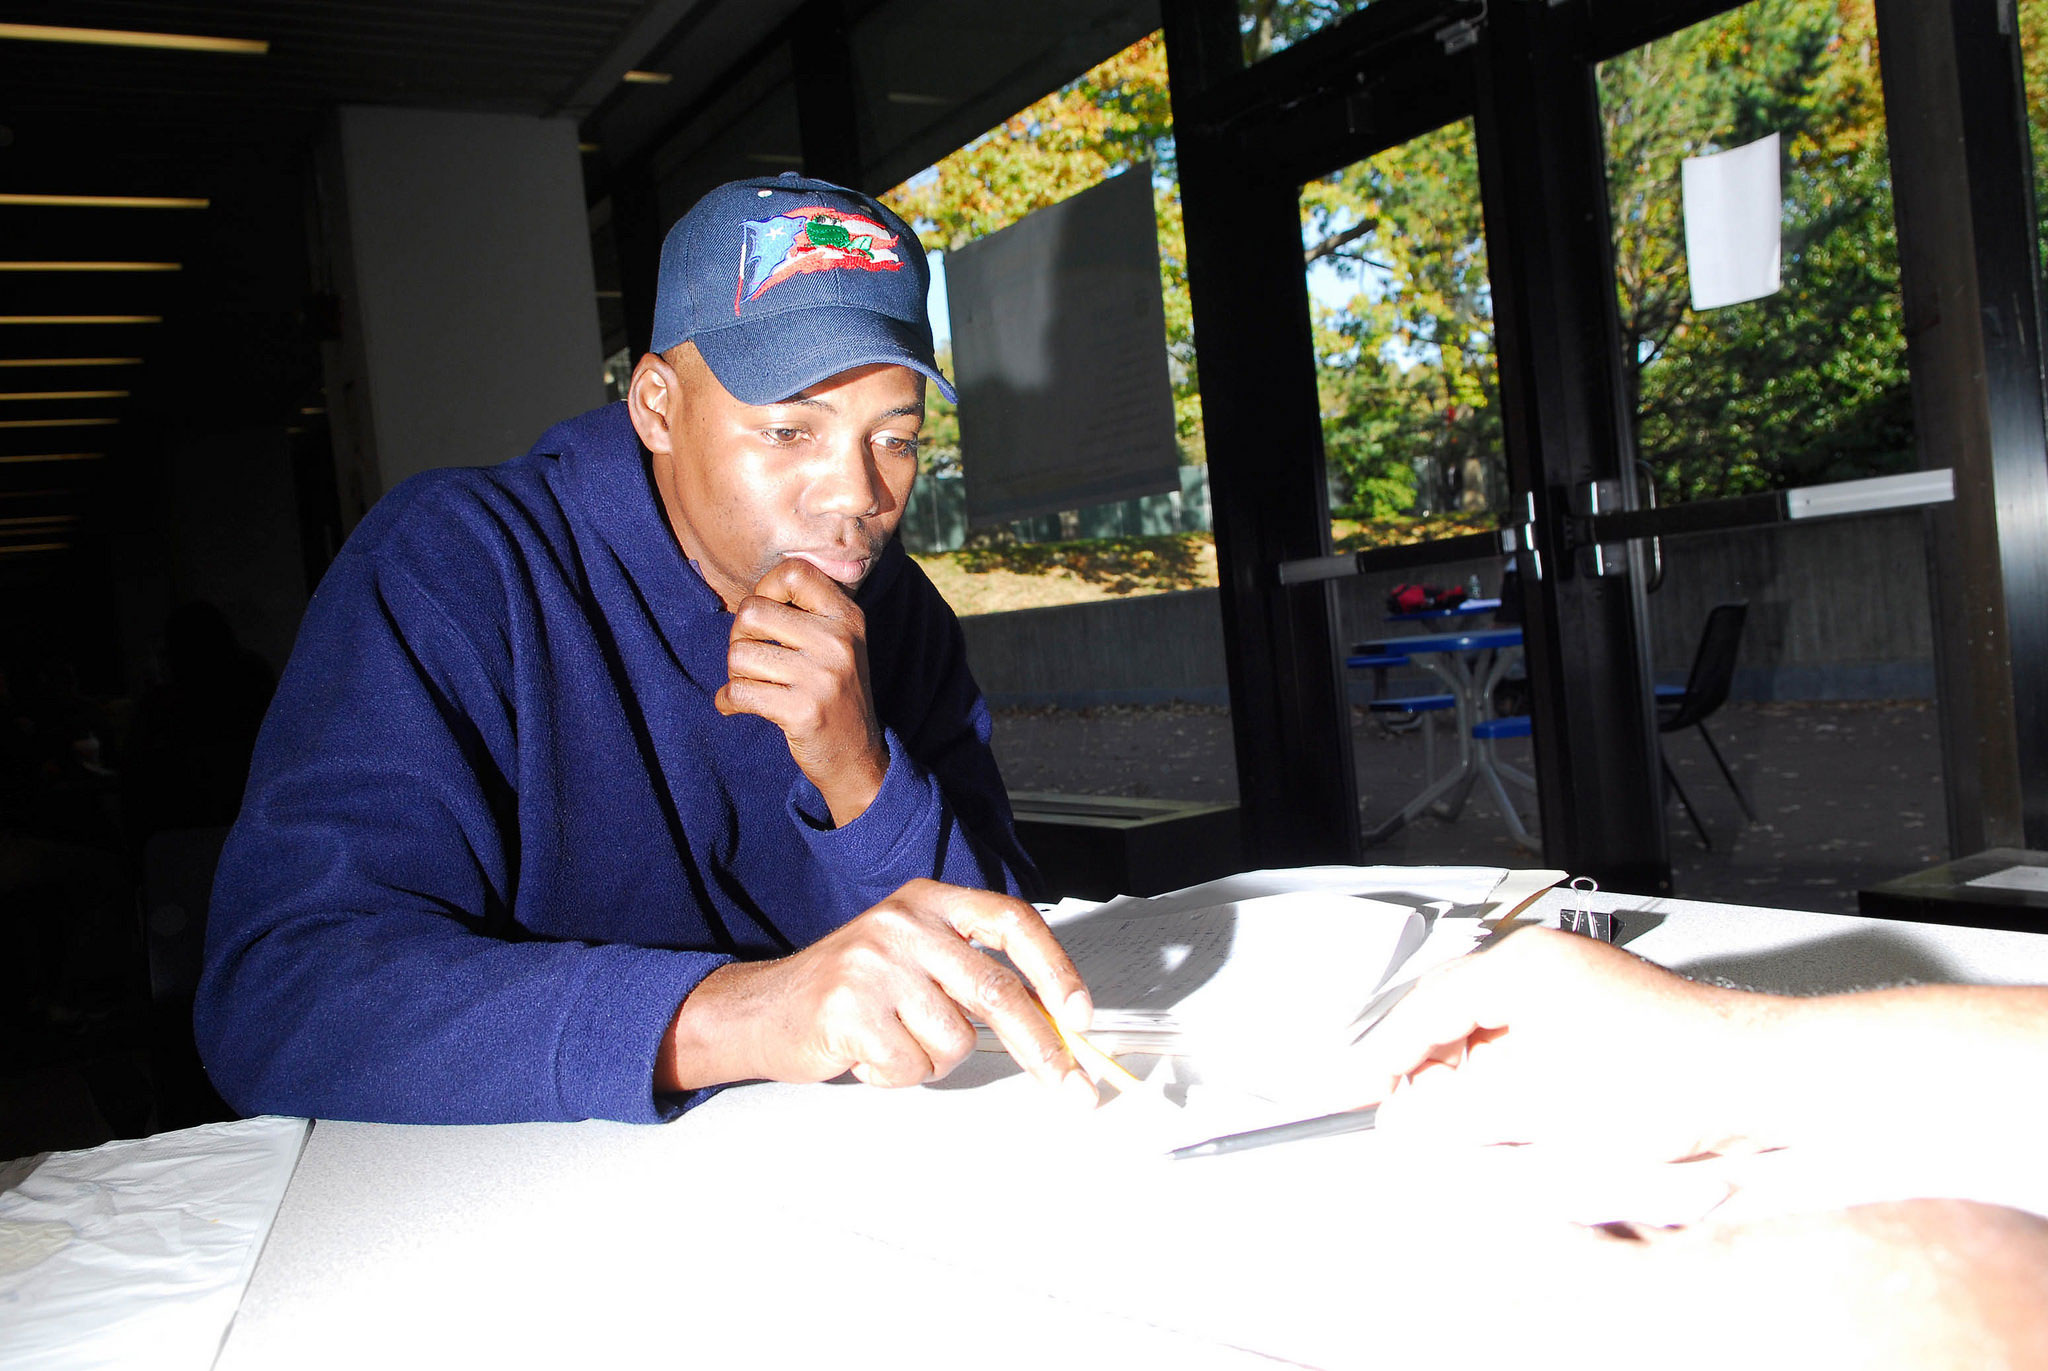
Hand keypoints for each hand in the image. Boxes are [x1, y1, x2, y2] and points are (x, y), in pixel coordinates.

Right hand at [659, 879, 1098, 1106]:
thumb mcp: (914, 958)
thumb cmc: (848, 990)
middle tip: (1071, 1086)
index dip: (1056, 969)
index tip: (1081, 1016)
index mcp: (929, 901)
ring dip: (933, 1060)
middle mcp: (904, 923)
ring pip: (955, 1040)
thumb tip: (1053, 1024)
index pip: (1012, 922)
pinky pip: (912, 1065)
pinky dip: (897, 1075)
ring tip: (895, 1041)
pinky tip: (867, 1053)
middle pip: (997, 992)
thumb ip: (973, 976)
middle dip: (1042, 1048)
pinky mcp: (850, 1007)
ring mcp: (875, 962)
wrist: (761, 1008)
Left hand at [714, 557, 888, 826]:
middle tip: (752, 660)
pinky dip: (727, 701)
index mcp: (847, 616)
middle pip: (752, 612)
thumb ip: (805, 613)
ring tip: (754, 686)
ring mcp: (822, 676)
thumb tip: (750, 597)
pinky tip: (737, 706)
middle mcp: (838, 640)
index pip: (793, 572)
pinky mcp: (803, 710)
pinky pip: (737, 691)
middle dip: (739, 637)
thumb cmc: (834, 693)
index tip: (766, 619)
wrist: (857, 756)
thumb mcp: (837, 643)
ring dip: (735, 674)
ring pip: (739, 654)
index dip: (764, 589)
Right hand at [1350, 928, 1781, 1159]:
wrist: (1764, 1079)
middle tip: (1401, 1113)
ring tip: (1453, 1123)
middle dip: (1422, 1066)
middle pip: (1451, 1013)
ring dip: (1465, 1076)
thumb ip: (1461, 1113)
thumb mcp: (1545, 1106)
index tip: (1356, 1089)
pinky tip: (1506, 1115)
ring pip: (1487, 1030)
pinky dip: (1504, 1078)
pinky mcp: (1597, 1017)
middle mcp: (1547, 965)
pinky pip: (1525, 1042)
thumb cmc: (1680, 1076)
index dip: (1384, 1056)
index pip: (1425, 1007)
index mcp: (1525, 966)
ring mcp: (1574, 987)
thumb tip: (1409, 1119)